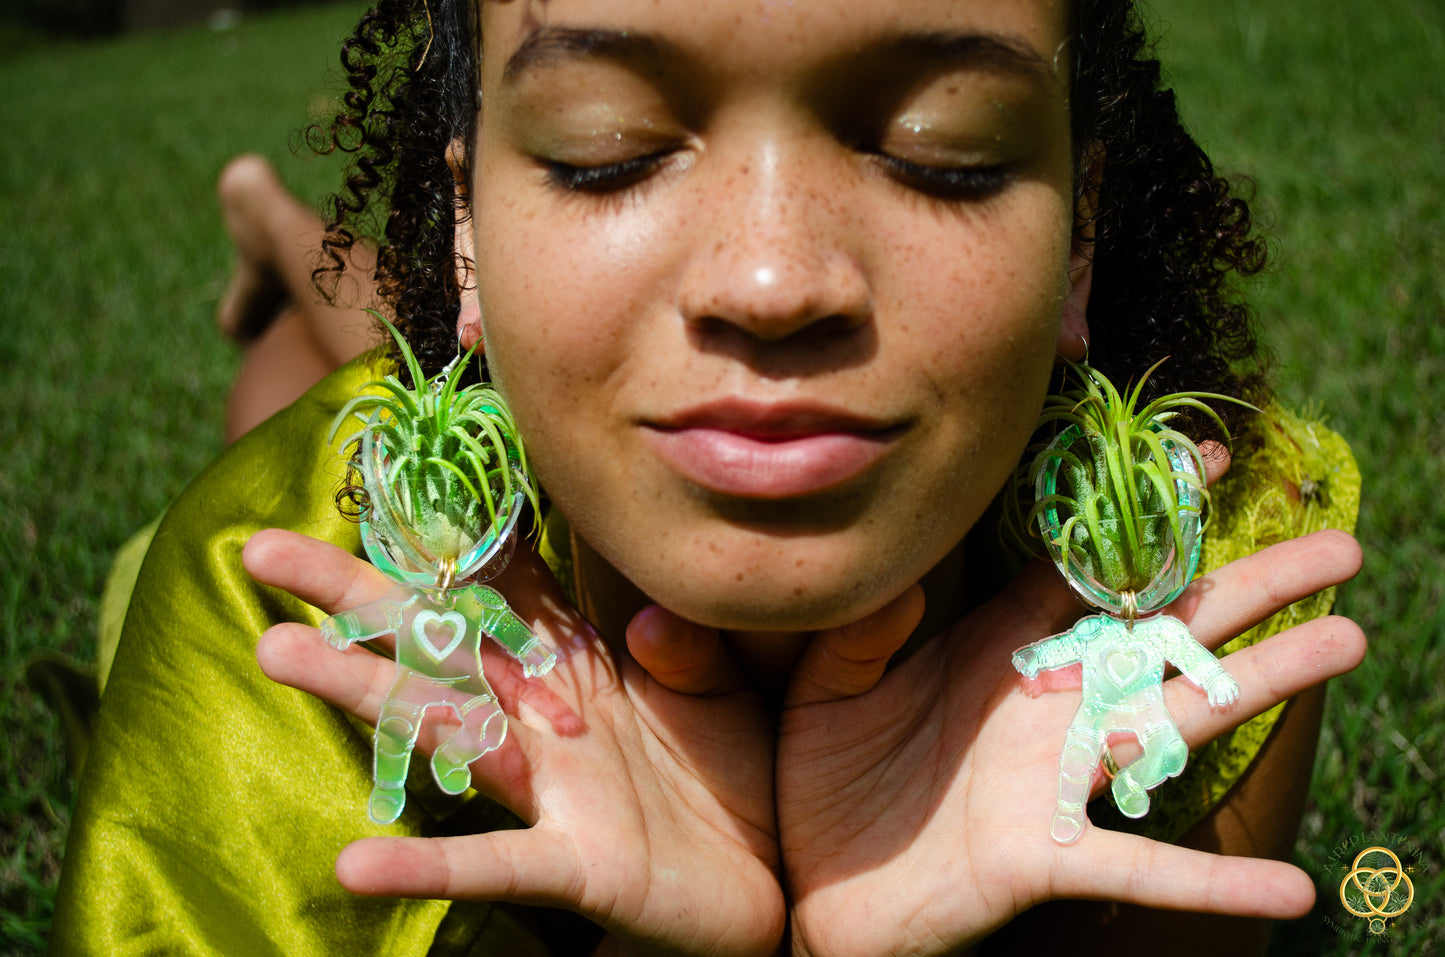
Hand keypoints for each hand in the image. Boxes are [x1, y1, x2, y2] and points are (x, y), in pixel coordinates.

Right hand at [244, 529, 783, 956]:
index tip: (382, 475)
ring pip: (441, 730)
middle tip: (261, 546)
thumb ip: (682, 645)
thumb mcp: (720, 687)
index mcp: (577, 665)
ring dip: (359, 690)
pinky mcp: (575, 865)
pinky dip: (424, 868)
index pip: (503, 587)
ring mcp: (551, 791)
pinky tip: (353, 864)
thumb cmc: (733, 770)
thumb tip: (646, 616)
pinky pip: (494, 865)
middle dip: (353, 596)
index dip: (449, 534)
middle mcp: (544, 720)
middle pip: (437, 644)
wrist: (770, 881)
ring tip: (274, 649)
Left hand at [776, 529, 1362, 956]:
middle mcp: (1046, 706)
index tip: (1207, 460)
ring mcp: (1056, 778)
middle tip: (1341, 545)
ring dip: (1263, 683)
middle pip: (1165, 633)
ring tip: (1350, 640)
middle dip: (1250, 587)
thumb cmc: (824, 775)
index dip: (1146, 519)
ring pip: (1178, 719)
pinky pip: (1141, 867)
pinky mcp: (1046, 855)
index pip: (1086, 571)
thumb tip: (909, 573)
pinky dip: (1214, 882)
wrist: (819, 885)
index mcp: (998, 652)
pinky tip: (1295, 891)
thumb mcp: (827, 686)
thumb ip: (864, 629)